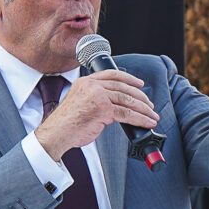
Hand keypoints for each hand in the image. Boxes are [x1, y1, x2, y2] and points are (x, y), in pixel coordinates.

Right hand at [32, 70, 155, 158]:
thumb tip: (115, 105)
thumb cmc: (66, 123)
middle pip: (123, 88)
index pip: (112, 74)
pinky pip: (127, 113)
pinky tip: (147, 122)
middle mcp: (91, 86)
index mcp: (85, 82)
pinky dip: (140, 119)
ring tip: (152, 116)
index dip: (129, 78)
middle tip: (149, 105)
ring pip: (128, 101)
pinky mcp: (103, 109)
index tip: (139, 83)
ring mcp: (98, 96)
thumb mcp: (79, 102)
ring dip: (144, 109)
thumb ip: (94, 98)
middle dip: (140, 97)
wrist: (56, 133)